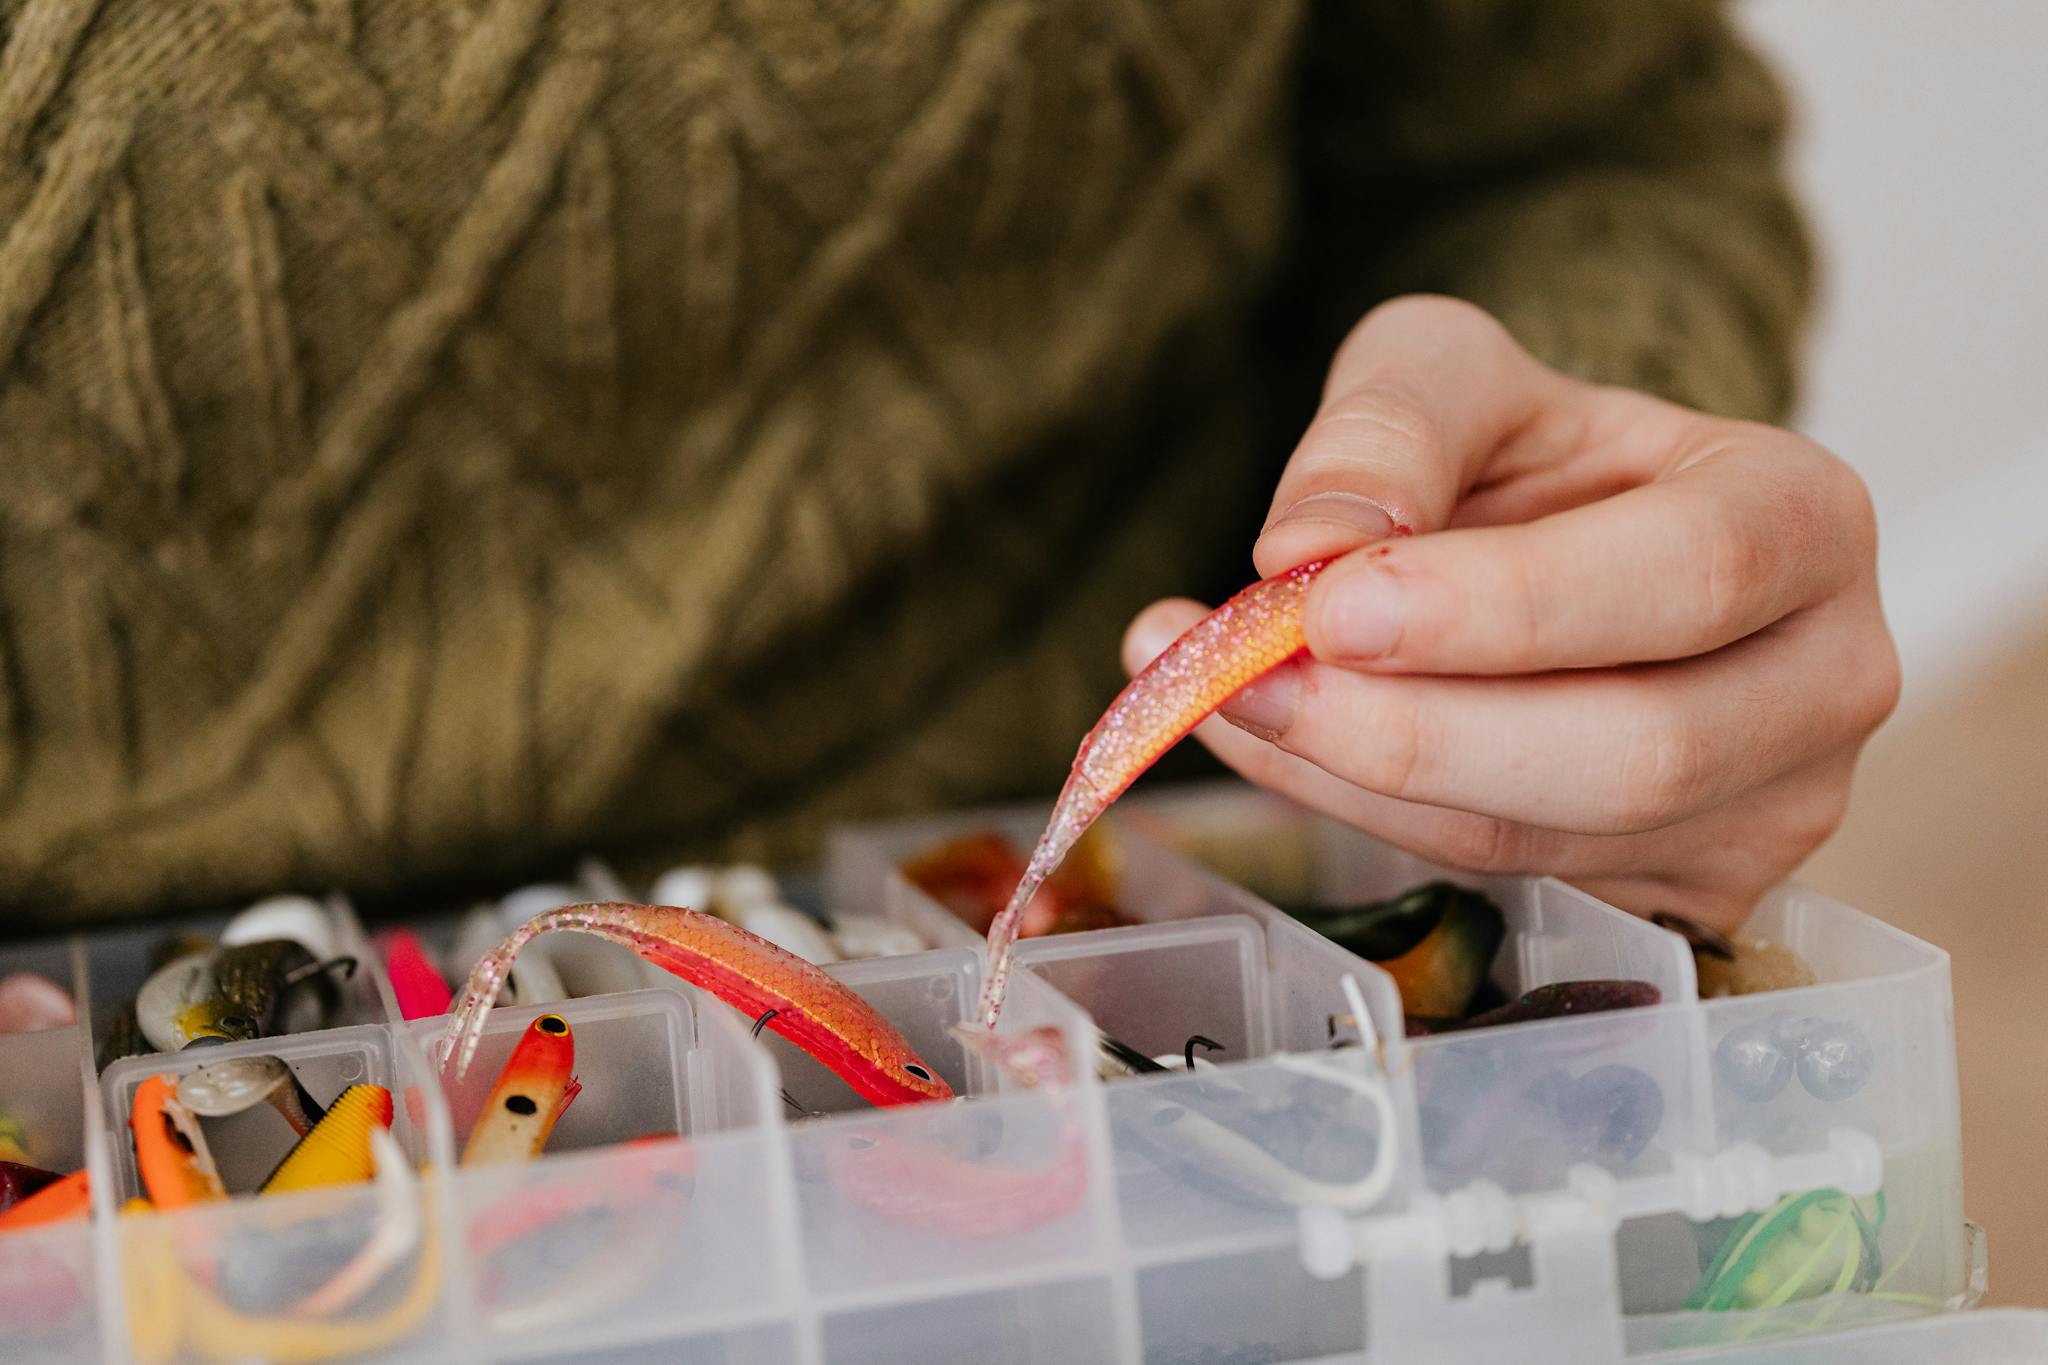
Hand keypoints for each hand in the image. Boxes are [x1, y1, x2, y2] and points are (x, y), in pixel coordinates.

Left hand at [1124, 296, 1897, 929]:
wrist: (1563, 542)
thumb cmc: (1528, 452)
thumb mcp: (1450, 373)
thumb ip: (1388, 428)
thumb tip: (1309, 548)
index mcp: (1804, 518)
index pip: (1689, 575)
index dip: (1508, 607)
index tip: (1335, 606)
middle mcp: (1824, 680)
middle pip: (1637, 752)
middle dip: (1413, 730)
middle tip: (1241, 677)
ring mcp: (1768, 811)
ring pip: (1546, 841)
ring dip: (1352, 777)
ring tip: (1215, 687)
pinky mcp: (1681, 894)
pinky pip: (1499, 879)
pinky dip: (1357, 814)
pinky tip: (1272, 741)